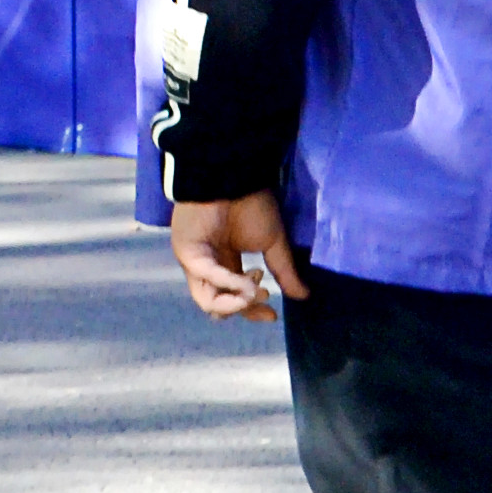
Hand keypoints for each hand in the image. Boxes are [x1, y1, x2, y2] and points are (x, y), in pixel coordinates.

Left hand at [170, 193, 309, 319]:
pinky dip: (230, 284)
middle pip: (220, 305)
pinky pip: (208, 279)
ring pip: (208, 301)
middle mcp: (208, 267)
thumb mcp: (273, 242)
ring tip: (256, 291)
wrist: (234, 177)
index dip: (253, 310)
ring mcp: (195, 262)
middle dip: (245, 308)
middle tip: (265, 295)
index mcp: (226, 263)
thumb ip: (284, 271)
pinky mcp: (188, 254)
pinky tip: (249, 280)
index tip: (274, 315)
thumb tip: (303, 296)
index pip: (235, 298)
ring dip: (236, 303)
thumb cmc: (251, 204)